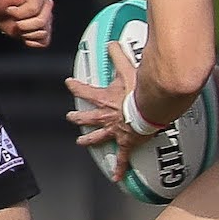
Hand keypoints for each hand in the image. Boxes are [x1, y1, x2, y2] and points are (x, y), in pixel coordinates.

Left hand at [0, 0, 53, 47]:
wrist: (0, 9)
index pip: (33, 10)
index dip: (17, 14)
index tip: (9, 10)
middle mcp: (47, 5)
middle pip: (40, 22)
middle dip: (22, 25)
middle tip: (13, 20)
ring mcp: (48, 19)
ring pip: (42, 33)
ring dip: (25, 33)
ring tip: (18, 26)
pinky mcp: (46, 31)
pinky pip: (43, 41)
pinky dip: (31, 41)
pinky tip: (23, 34)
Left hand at [64, 41, 152, 176]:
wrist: (150, 111)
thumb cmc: (139, 91)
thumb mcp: (128, 69)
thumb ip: (119, 54)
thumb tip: (112, 41)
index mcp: (103, 99)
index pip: (84, 91)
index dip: (75, 86)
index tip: (68, 83)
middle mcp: (105, 116)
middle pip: (86, 118)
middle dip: (77, 117)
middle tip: (70, 117)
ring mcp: (114, 131)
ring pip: (97, 137)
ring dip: (88, 140)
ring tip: (80, 143)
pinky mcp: (127, 143)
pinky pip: (123, 158)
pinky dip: (119, 168)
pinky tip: (116, 178)